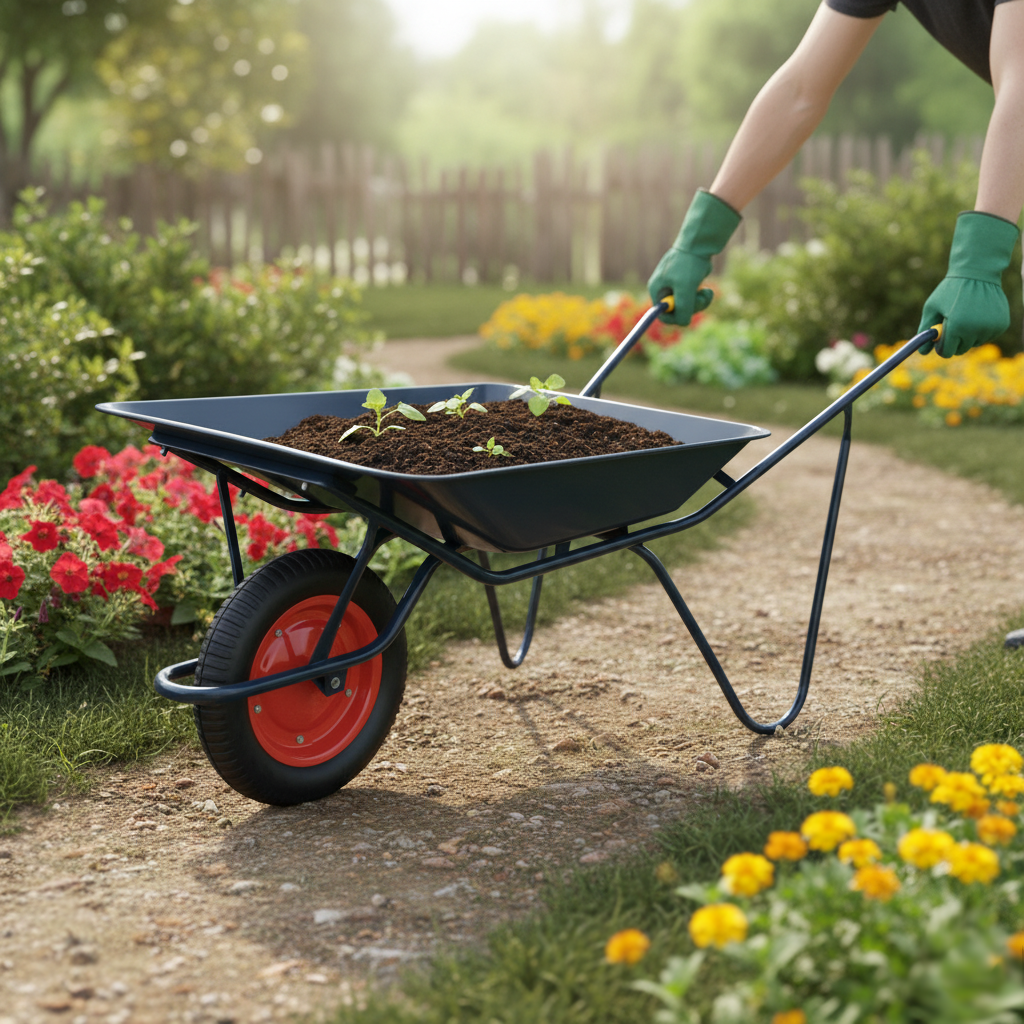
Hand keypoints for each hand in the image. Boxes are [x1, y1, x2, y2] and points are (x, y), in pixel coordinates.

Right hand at [648, 190, 740, 325]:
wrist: (699, 243)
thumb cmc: (689, 263)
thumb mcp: (686, 288)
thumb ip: (683, 308)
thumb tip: (683, 323)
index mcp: (657, 290)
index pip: (661, 315)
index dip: (675, 318)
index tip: (688, 315)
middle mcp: (664, 290)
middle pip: (677, 312)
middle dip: (691, 308)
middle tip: (701, 298)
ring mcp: (675, 287)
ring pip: (688, 307)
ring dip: (699, 303)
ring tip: (707, 292)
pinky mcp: (686, 284)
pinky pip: (693, 299)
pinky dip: (701, 296)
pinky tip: (707, 289)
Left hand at [917, 211, 1018, 356]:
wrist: (978, 272)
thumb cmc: (951, 290)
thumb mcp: (932, 307)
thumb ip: (925, 330)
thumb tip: (922, 352)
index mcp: (957, 327)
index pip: (946, 352)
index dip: (941, 347)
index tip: (940, 340)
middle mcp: (975, 330)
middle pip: (960, 350)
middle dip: (954, 341)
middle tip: (953, 324)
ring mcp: (990, 328)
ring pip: (974, 343)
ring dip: (968, 335)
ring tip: (966, 315)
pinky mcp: (1001, 325)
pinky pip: (987, 336)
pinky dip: (981, 329)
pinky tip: (979, 313)